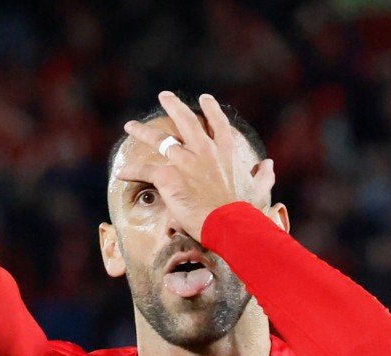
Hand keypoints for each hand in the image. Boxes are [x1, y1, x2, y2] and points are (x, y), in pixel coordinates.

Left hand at [117, 92, 275, 239]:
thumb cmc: (245, 210)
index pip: (217, 122)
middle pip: (185, 120)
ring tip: (130, 126)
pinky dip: (131, 171)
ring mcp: (185, 161)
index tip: (204, 99)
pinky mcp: (168, 177)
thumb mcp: (259, 189)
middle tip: (164, 96)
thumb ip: (264, 175)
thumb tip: (269, 164)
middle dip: (173, 105)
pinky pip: (144, 170)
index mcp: (226, 150)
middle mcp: (204, 149)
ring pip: (159, 140)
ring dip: (142, 132)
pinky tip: (121, 172)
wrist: (230, 224)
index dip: (210, 109)